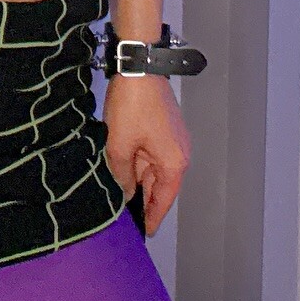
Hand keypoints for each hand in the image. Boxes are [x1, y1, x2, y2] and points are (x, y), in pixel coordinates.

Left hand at [102, 72, 190, 236]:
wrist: (138, 68)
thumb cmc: (132, 108)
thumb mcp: (120, 147)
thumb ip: (123, 176)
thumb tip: (125, 194)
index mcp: (173, 163)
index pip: (164, 200)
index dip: (153, 217)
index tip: (145, 231)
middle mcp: (179, 153)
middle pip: (160, 185)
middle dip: (143, 199)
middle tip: (127, 216)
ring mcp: (174, 139)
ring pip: (154, 168)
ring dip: (139, 179)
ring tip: (121, 194)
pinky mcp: (165, 127)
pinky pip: (153, 153)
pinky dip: (140, 163)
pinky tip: (123, 167)